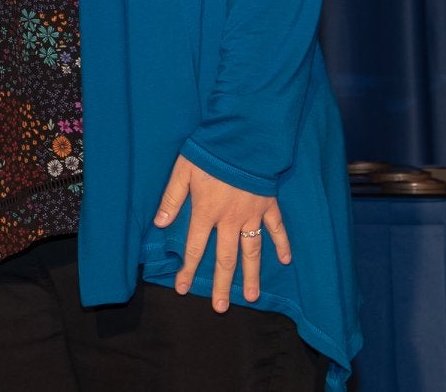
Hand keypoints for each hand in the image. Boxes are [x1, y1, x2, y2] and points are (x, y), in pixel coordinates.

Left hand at [152, 155, 291, 311]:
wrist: (243, 138)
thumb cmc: (210, 152)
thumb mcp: (183, 171)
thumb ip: (172, 198)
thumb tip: (160, 223)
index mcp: (207, 212)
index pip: (195, 247)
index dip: (188, 269)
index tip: (182, 288)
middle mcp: (230, 219)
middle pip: (225, 258)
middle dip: (221, 284)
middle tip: (221, 307)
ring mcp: (252, 214)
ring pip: (252, 250)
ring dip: (251, 274)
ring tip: (251, 296)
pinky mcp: (268, 204)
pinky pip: (276, 228)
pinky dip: (282, 243)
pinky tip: (286, 260)